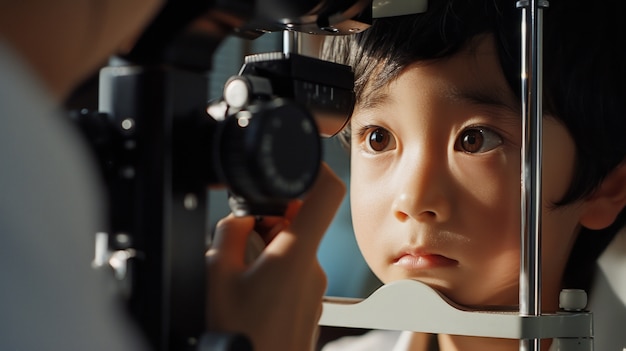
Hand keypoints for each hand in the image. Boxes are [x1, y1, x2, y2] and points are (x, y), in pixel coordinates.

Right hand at [206, 163, 345, 350]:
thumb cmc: (241, 337)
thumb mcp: (217, 275)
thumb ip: (230, 233)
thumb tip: (242, 217)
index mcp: (296, 254)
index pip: (327, 193)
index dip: (314, 169)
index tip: (295, 165)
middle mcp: (314, 268)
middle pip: (299, 221)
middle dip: (266, 223)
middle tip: (239, 246)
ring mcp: (314, 289)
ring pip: (293, 248)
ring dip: (266, 251)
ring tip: (240, 279)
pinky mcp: (309, 304)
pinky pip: (293, 272)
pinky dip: (272, 272)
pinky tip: (250, 295)